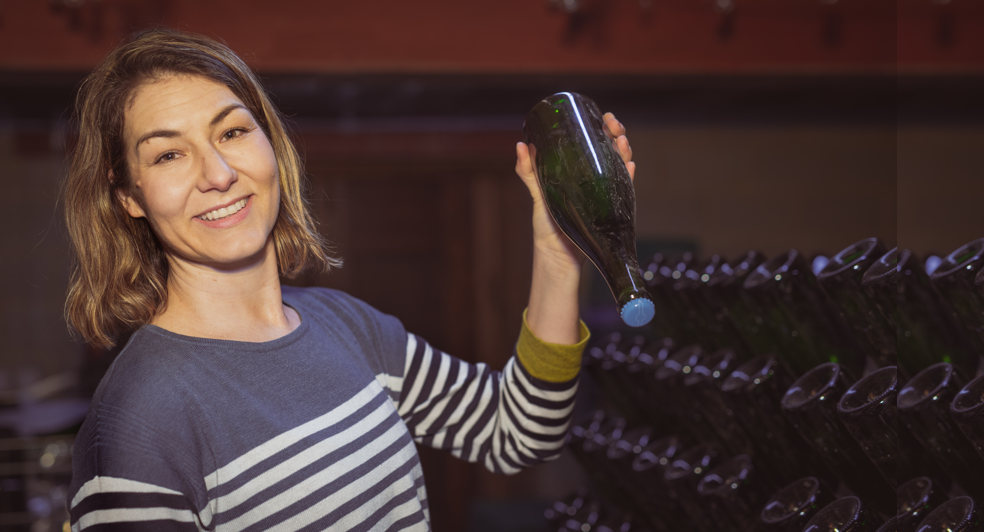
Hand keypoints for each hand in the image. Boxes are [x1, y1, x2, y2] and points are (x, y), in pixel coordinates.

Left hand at [514, 112, 636, 274]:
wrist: (557, 255)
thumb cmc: (546, 226)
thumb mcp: (537, 194)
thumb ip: (528, 172)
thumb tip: (521, 145)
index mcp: (578, 171)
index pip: (593, 143)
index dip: (601, 128)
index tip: (603, 117)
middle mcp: (594, 179)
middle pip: (610, 150)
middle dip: (616, 134)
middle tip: (614, 126)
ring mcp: (605, 193)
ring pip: (620, 166)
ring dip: (624, 151)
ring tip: (621, 141)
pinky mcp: (612, 210)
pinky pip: (625, 190)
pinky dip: (629, 177)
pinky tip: (630, 167)